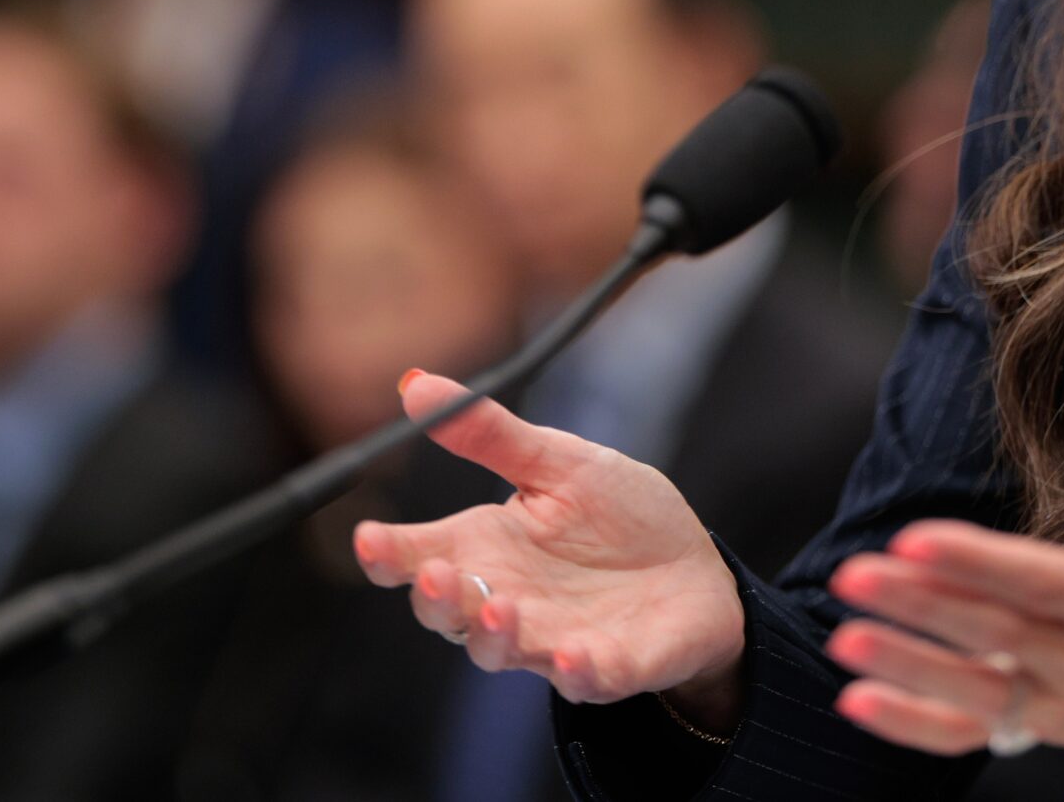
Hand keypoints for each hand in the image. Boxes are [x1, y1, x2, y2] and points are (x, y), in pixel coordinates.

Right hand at [352, 371, 745, 714]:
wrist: (695, 567)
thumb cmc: (618, 515)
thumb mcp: (559, 462)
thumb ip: (492, 435)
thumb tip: (416, 386)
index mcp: (488, 548)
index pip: (420, 556)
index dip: (388, 553)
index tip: (368, 538)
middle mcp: (508, 600)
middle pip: (448, 613)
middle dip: (437, 598)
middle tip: (436, 574)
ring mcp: (554, 639)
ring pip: (502, 651)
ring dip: (494, 635)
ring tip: (499, 607)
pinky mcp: (610, 666)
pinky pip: (585, 678)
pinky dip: (576, 670)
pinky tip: (572, 653)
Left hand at [824, 409, 1063, 768]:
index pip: (1037, 579)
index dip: (976, 561)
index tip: (917, 539)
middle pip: (990, 630)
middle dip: (919, 604)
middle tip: (855, 575)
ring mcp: (1054, 700)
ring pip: (970, 687)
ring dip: (904, 665)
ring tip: (845, 639)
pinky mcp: (1035, 726)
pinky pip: (965, 735)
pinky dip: (910, 725)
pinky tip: (858, 701)